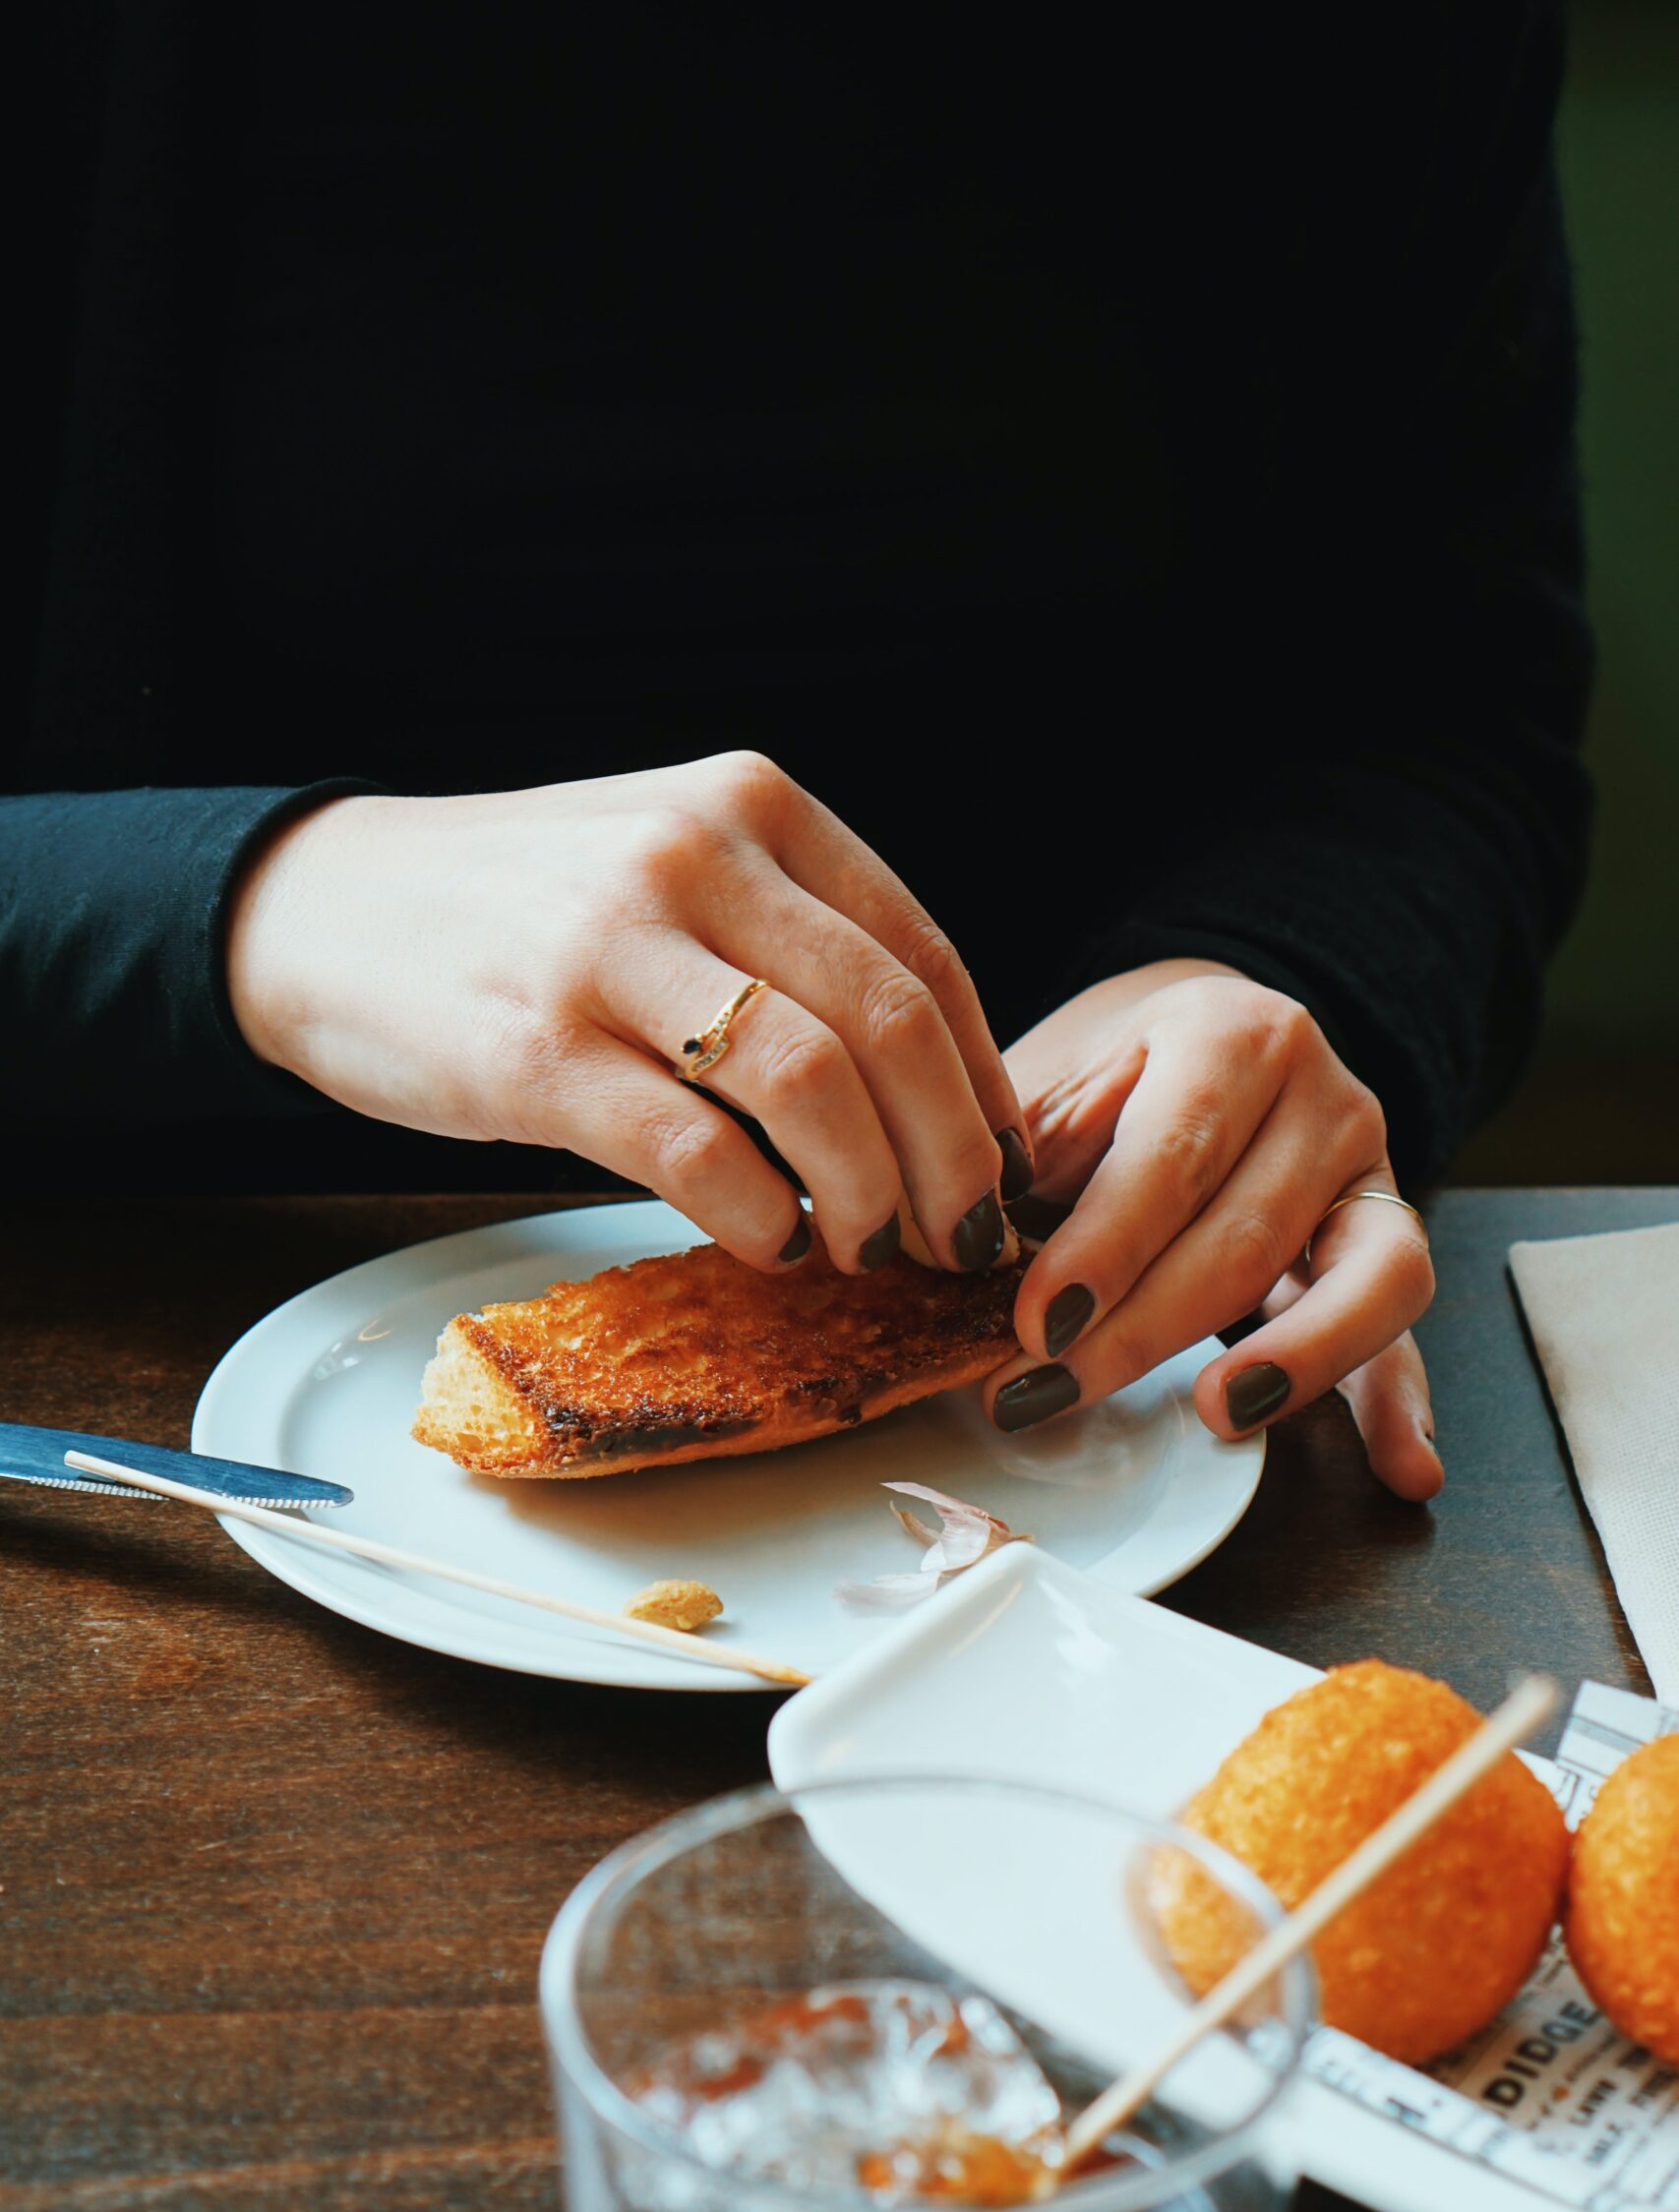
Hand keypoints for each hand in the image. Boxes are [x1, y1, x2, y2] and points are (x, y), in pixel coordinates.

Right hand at [227, 754, 1030, 1272]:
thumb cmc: (521, 909)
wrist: (324, 909)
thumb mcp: (672, 864)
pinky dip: (761, 1215)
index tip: (1003, 1169)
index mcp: (753, 805)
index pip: (923, 958)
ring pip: (813, 1086)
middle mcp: (693, 855)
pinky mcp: (540, 1049)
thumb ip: (791, 937)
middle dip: (955, 1159)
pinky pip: (698, 1151)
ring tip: (870, 1247)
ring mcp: (613, 948)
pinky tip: (770, 1240)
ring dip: (871, 1193)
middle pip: (890, 1027)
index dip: (984, 1085)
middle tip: (963, 1239)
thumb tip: (933, 1091)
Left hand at [984, 963, 1441, 1499]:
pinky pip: (1404, 1327)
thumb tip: (964, 1253)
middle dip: (1146, 1330)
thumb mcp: (1053, 1078)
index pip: (1176, 1153)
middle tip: (1053, 1391)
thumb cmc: (1109, 1077)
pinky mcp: (1390, 1245)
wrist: (1200, 1043)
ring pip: (1361, 1275)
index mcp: (1233, 1036)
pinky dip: (1403, 1401)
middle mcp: (1324, 1095)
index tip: (1037, 1324)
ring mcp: (1372, 1173)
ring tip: (1219, 1415)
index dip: (1107, 1248)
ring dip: (1292, 1363)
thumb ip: (1019, 1156)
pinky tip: (1404, 1469)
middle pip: (1251, 1233)